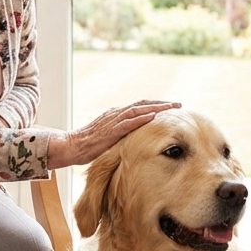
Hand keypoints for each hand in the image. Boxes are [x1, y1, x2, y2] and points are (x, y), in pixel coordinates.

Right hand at [47, 100, 180, 168]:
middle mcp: (116, 113)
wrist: (72, 146)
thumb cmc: (89, 145)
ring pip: (138, 110)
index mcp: (117, 114)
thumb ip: (121, 135)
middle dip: (162, 104)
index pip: (139, 106)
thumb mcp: (109, 137)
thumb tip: (135, 140)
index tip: (170, 107)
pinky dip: (141, 118)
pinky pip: (128, 123)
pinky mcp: (110, 130)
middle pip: (143, 104)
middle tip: (178, 104)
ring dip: (156, 108)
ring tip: (171, 108)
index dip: (156, 105)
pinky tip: (153, 117)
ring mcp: (113, 120)